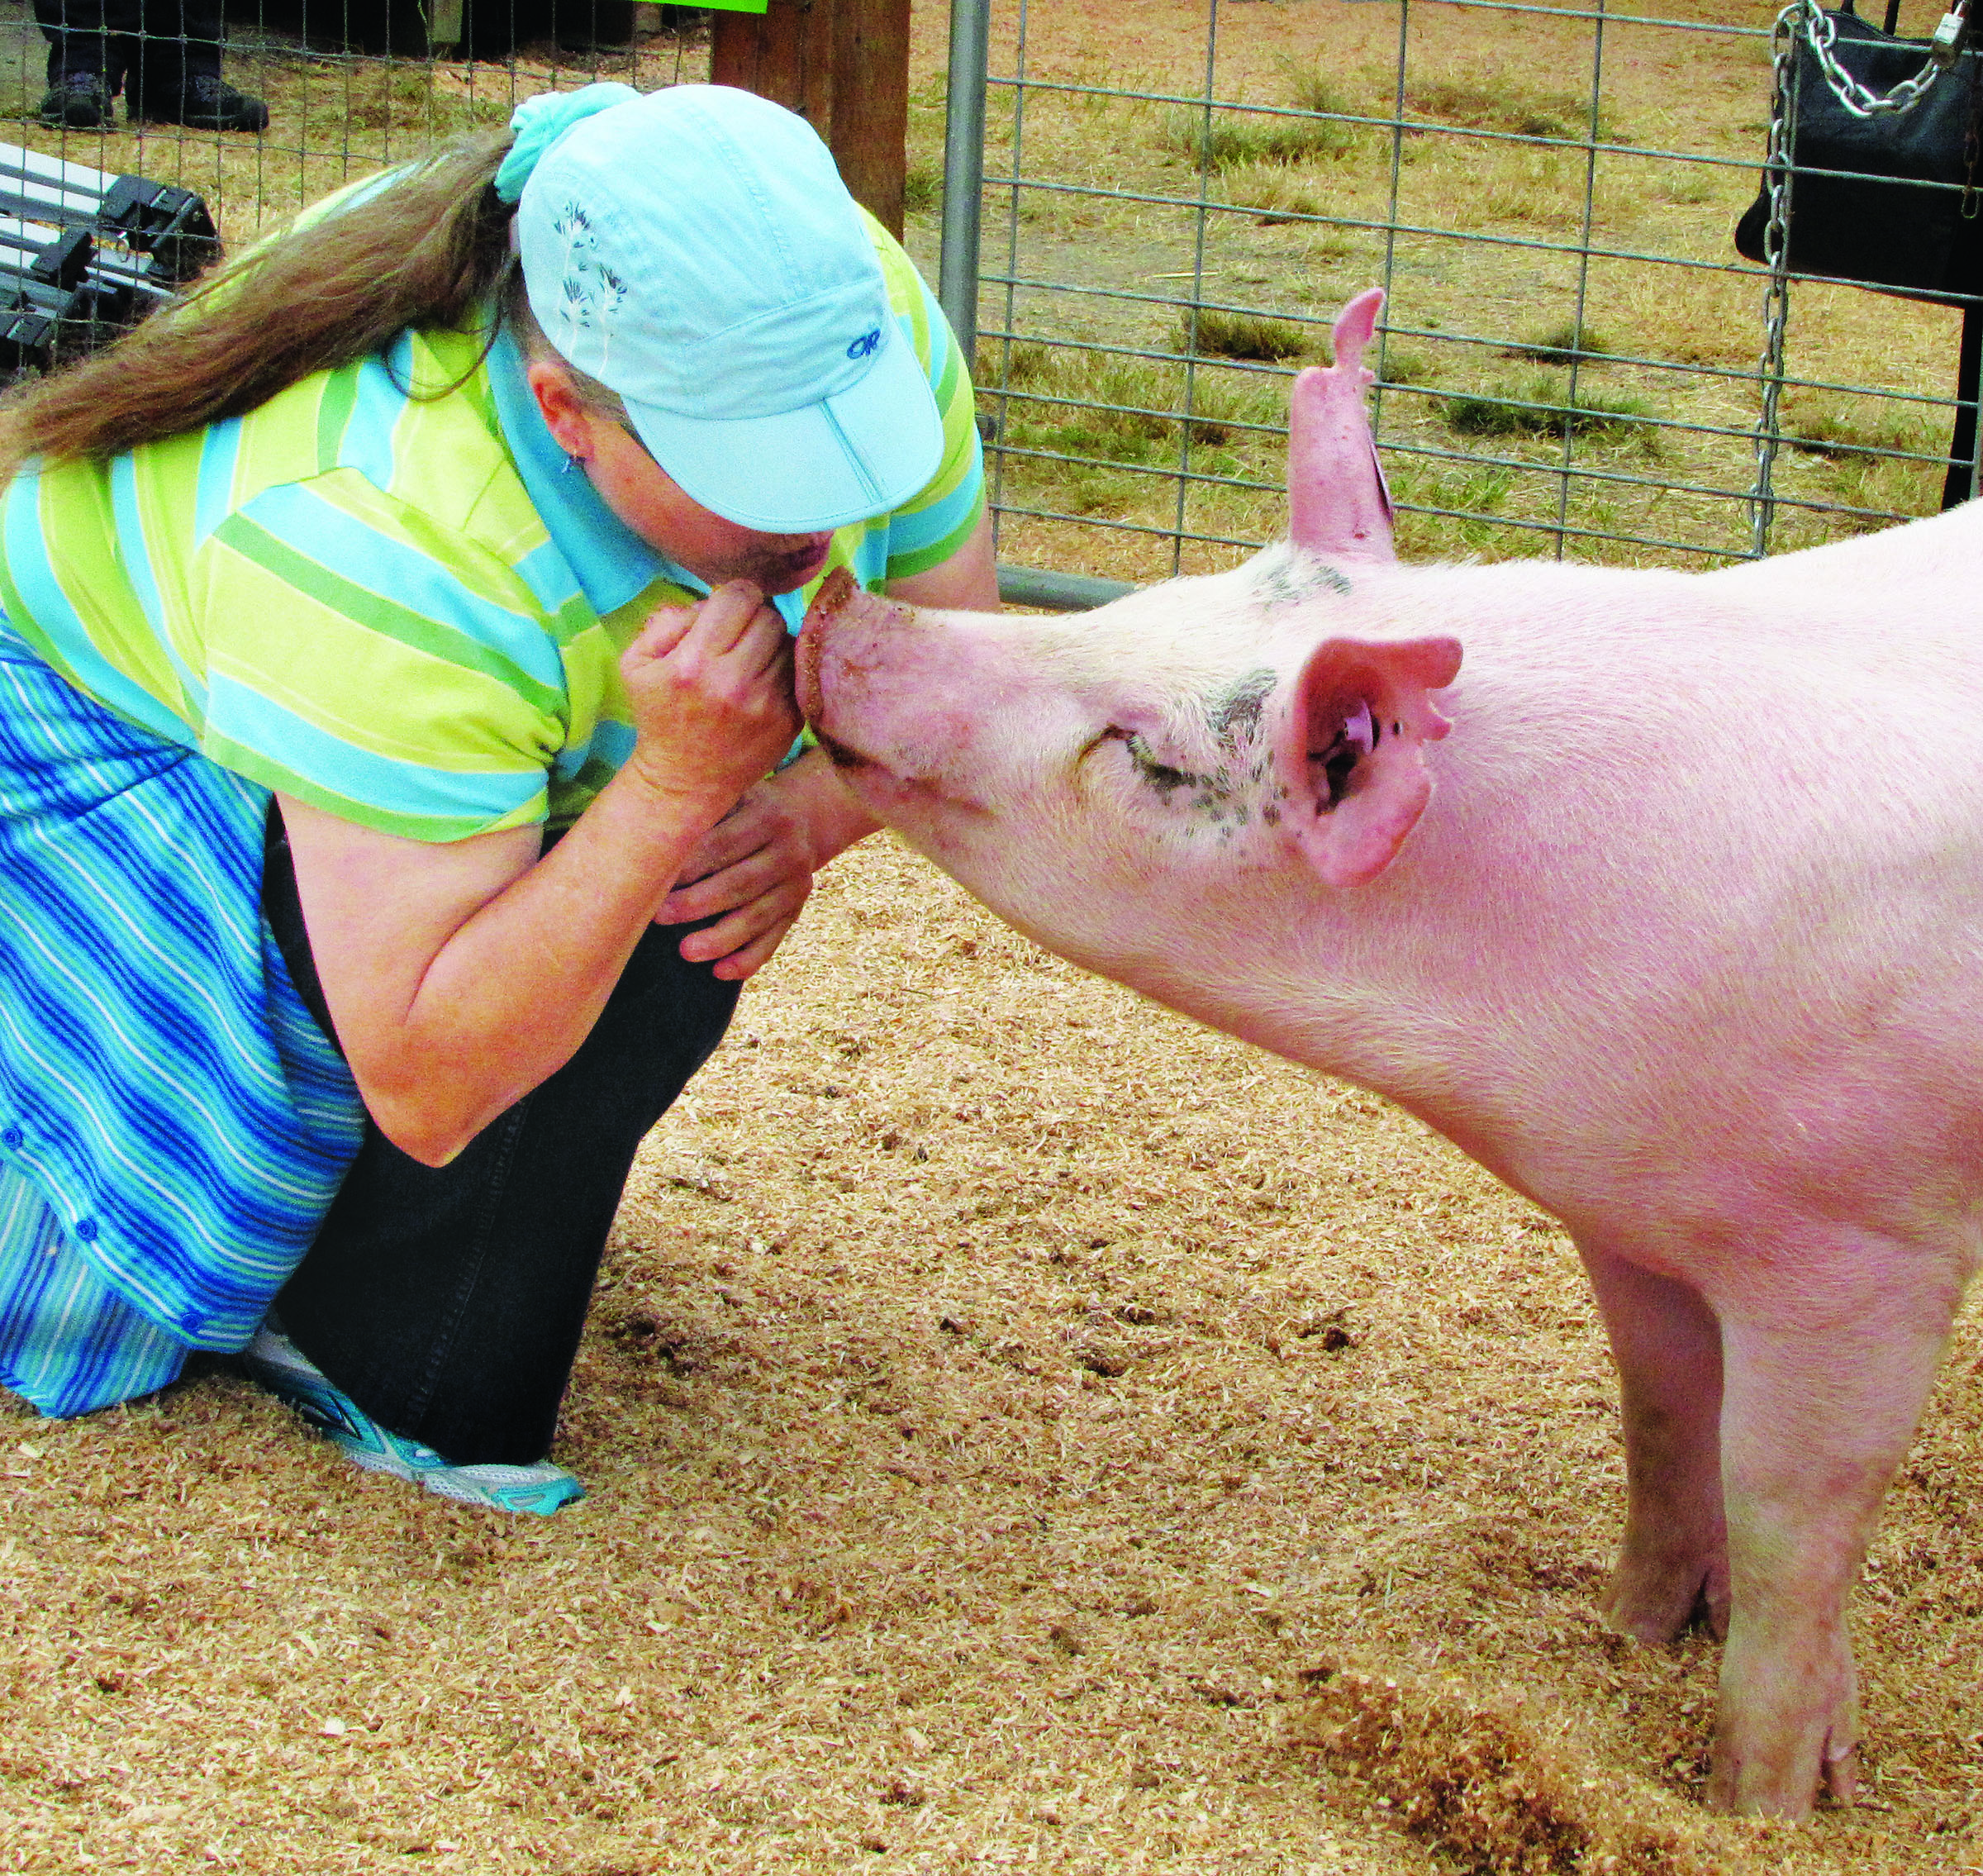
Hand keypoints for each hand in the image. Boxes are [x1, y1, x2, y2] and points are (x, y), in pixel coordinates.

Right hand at [619, 581, 800, 822]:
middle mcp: (734, 683)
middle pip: (770, 617)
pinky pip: (799, 674)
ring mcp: (767, 705)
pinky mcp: (790, 722)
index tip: (727, 610)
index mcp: (693, 663)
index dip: (734, 596)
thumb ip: (668, 619)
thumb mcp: (637, 663)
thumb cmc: (659, 715)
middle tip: (738, 638)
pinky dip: (783, 673)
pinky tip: (762, 686)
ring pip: (788, 643)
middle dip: (754, 619)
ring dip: (771, 646)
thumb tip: (713, 597)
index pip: (740, 595)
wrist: (685, 781)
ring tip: (749, 663)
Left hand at [659, 773, 818, 979]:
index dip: (689, 864)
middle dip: (698, 903)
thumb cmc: (744, 810)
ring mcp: (795, 885)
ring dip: (721, 938)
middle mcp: (787, 851)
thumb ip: (700, 815)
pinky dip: (748, 959)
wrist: (806, 818)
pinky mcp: (795, 911)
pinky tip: (721, 972)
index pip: (724, 843)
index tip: (655, 881)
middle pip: (740, 883)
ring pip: (757, 916)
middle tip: (660, 917)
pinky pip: (773, 940)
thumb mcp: (732, 798)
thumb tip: (642, 839)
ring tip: (686, 952)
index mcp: (766, 815)